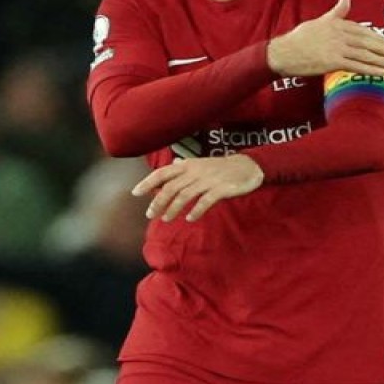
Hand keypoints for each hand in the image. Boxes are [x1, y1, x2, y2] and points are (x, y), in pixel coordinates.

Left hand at [132, 154, 264, 221]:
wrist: (247, 167)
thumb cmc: (221, 167)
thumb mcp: (201, 163)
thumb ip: (185, 166)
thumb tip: (171, 165)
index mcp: (188, 165)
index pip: (163, 173)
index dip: (148, 182)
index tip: (135, 193)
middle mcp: (195, 171)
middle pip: (171, 187)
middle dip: (158, 202)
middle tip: (150, 215)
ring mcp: (208, 180)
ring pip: (185, 195)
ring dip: (173, 208)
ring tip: (167, 219)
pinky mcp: (221, 189)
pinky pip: (205, 201)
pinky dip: (196, 210)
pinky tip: (190, 218)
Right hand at [266, 0, 383, 76]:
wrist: (284, 53)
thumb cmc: (300, 38)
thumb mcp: (320, 21)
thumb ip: (336, 12)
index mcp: (337, 24)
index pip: (363, 31)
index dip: (378, 38)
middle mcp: (339, 34)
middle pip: (368, 42)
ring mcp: (336, 48)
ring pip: (364, 54)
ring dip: (382, 60)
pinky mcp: (332, 61)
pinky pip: (356, 65)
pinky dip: (370, 69)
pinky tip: (381, 72)